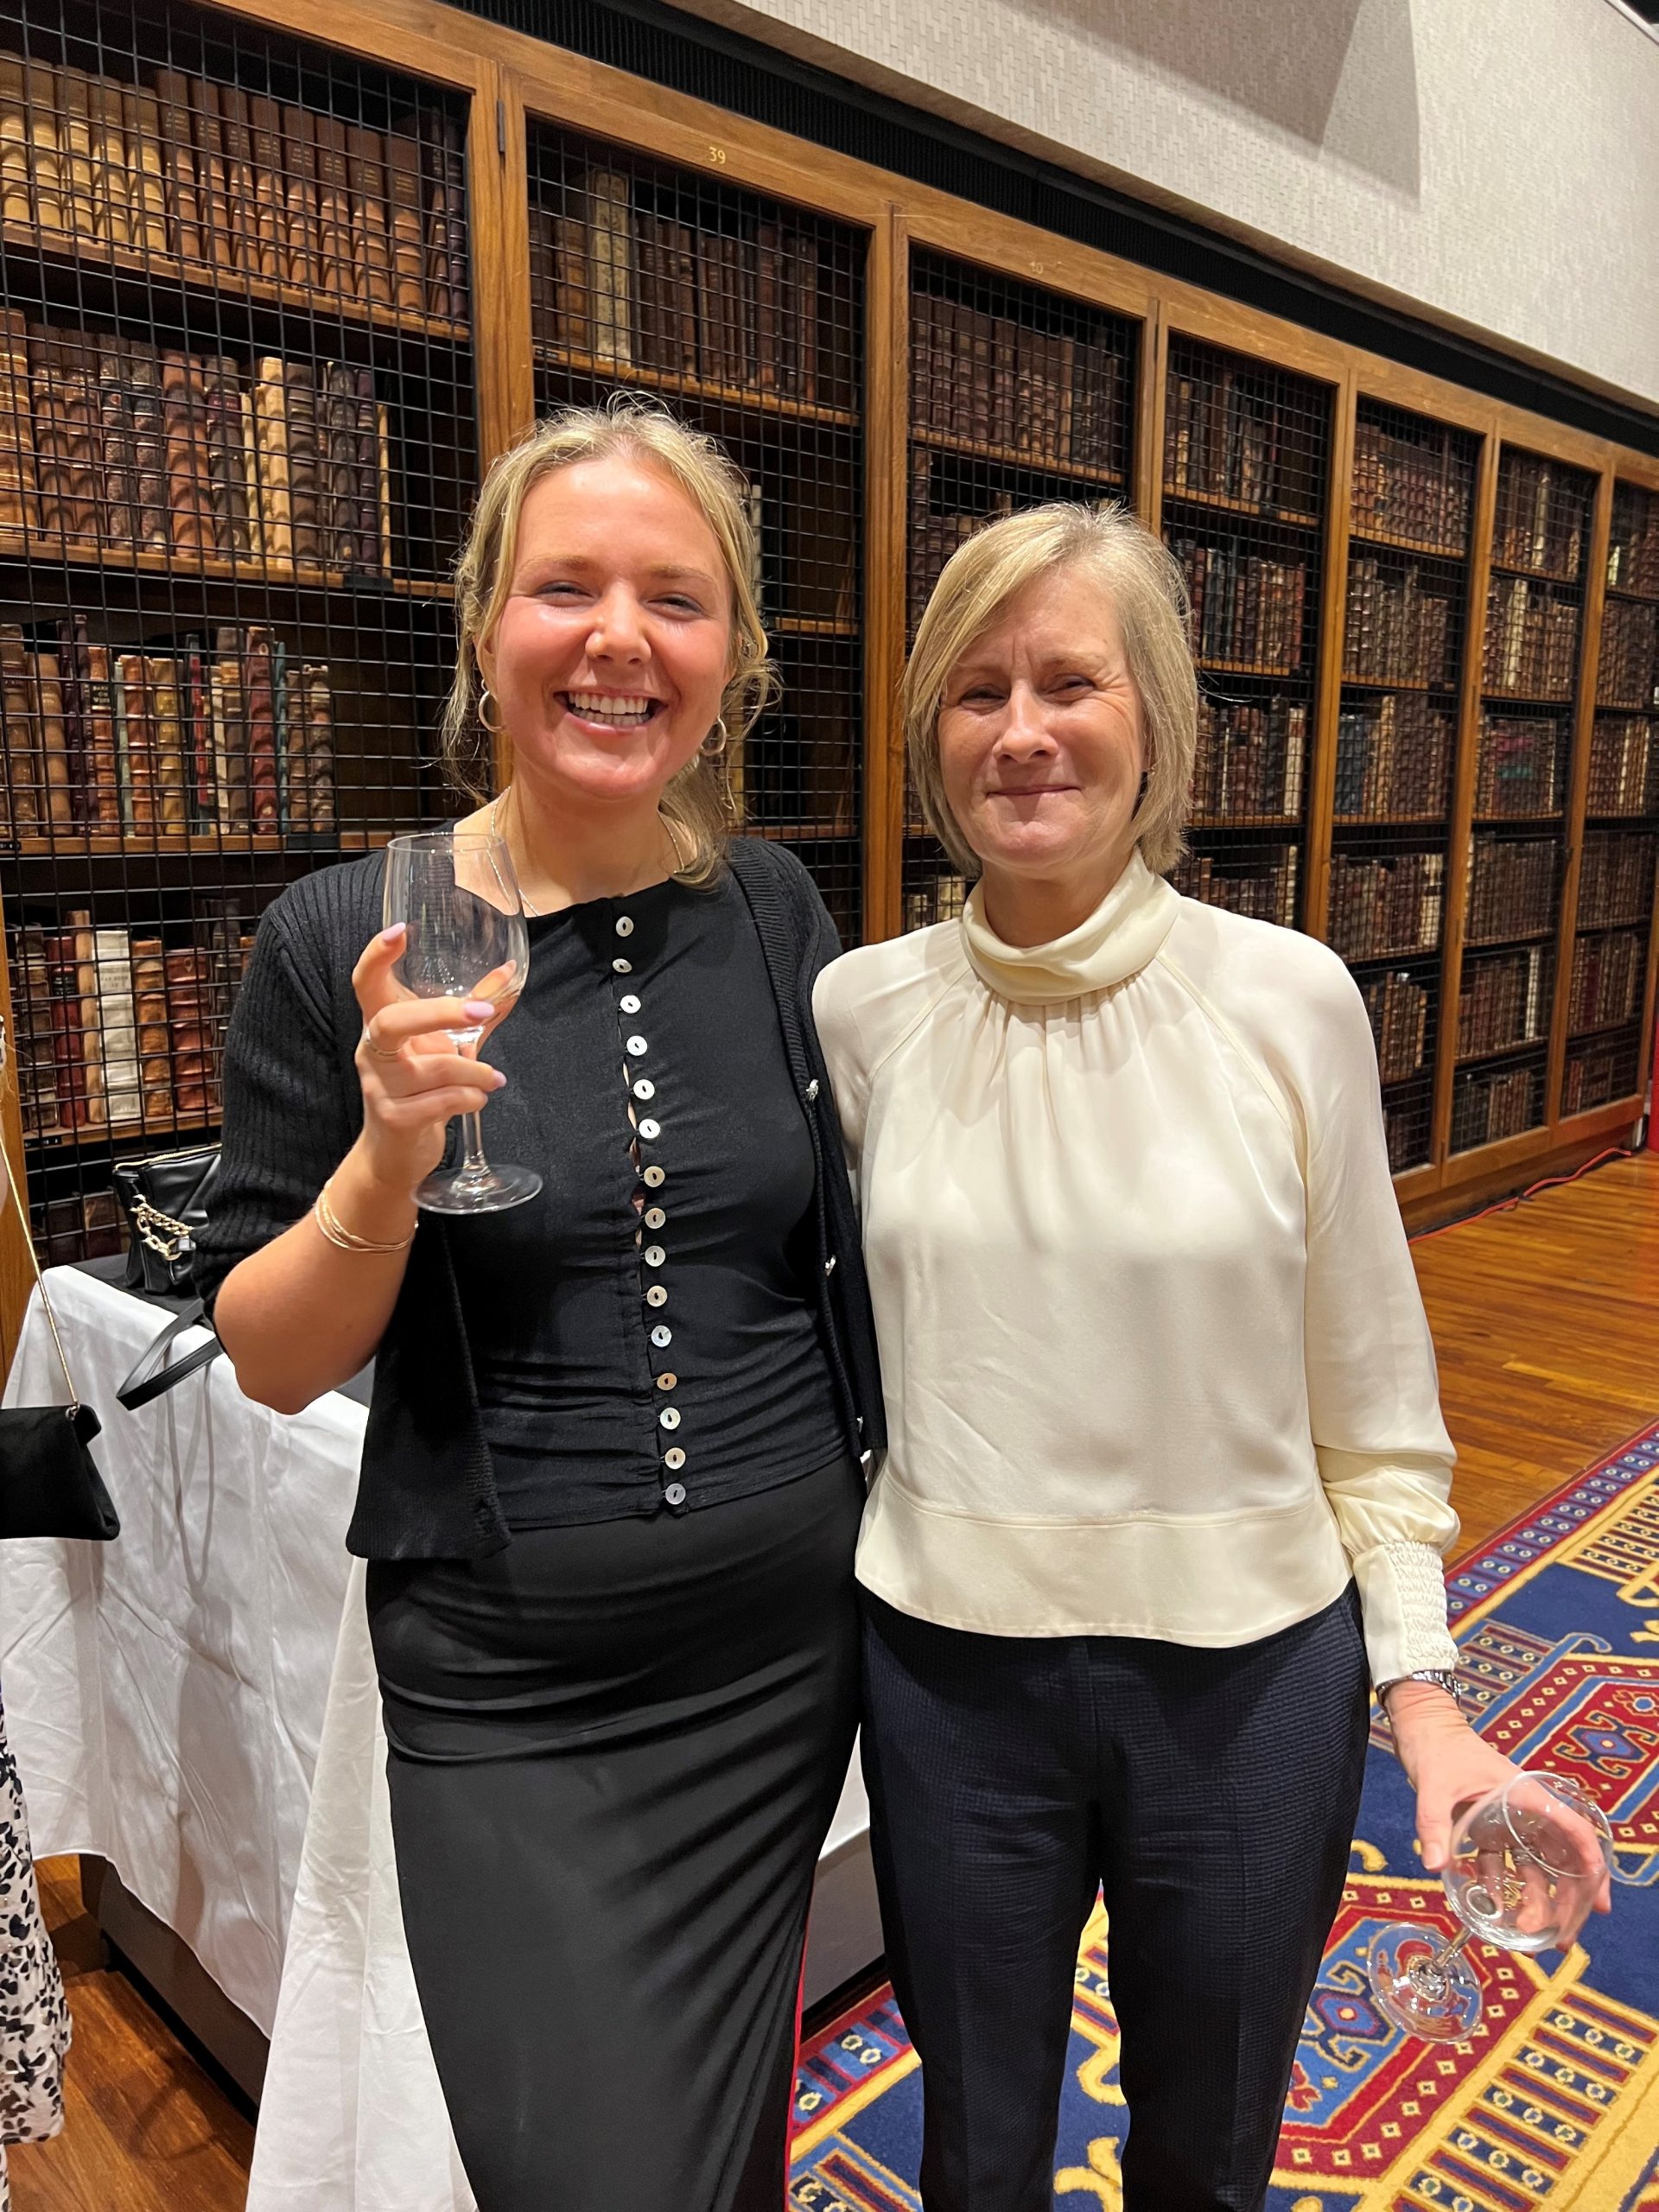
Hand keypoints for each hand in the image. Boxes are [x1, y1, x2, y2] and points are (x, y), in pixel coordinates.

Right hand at [350, 922, 516, 1196]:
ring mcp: (379, 1087)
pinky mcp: (394, 1119)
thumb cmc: (420, 1089)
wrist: (395, 1154)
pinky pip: (440, 1101)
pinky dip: (469, 1098)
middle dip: (440, 1013)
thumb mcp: (442, 1046)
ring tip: (493, 1078)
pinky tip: (477, 1098)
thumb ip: (472, 1012)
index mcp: (379, 1025)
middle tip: (481, 1011)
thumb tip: (510, 972)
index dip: (376, 956)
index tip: (400, 930)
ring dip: (474, 1070)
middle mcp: (372, 1051)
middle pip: (392, 1020)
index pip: (365, 983)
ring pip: (432, 1068)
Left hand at [1386, 1683, 1611, 1944]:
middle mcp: (1523, 1812)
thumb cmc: (1437, 1748)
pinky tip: (1495, 1909)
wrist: (1420, 1728)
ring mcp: (1505, 1821)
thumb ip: (1434, 1825)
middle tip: (1559, 1938)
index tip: (1598, 1901)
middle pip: (1557, 1860)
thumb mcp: (1434, 1786)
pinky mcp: (1484, 1828)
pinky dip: (1499, 1886)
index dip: (1591, 1864)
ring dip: (1533, 1900)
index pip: (1574, 1830)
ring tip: (1528, 1934)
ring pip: (1530, 1867)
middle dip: (1563, 1901)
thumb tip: (1434, 1866)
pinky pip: (1499, 1863)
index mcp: (1527, 1797)